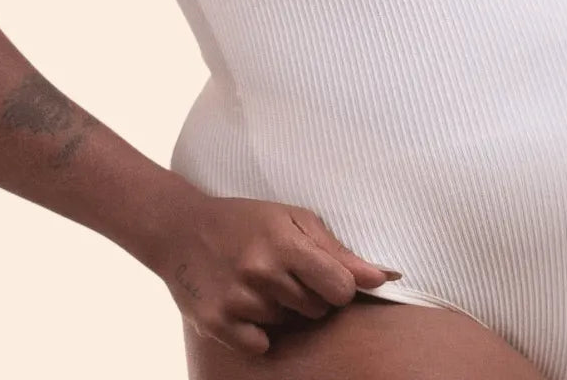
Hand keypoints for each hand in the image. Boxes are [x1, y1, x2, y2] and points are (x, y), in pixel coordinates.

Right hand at [149, 192, 401, 355]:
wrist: (181, 230)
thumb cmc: (248, 220)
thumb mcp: (294, 220)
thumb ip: (339, 252)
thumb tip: (385, 277)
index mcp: (284, 243)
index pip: (341, 288)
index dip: (339, 285)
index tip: (326, 275)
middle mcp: (261, 272)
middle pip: (317, 309)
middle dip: (309, 293)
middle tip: (283, 270)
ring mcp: (238, 300)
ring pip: (289, 324)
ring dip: (281, 309)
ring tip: (259, 280)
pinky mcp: (217, 323)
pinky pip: (260, 345)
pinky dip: (257, 332)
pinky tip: (244, 304)